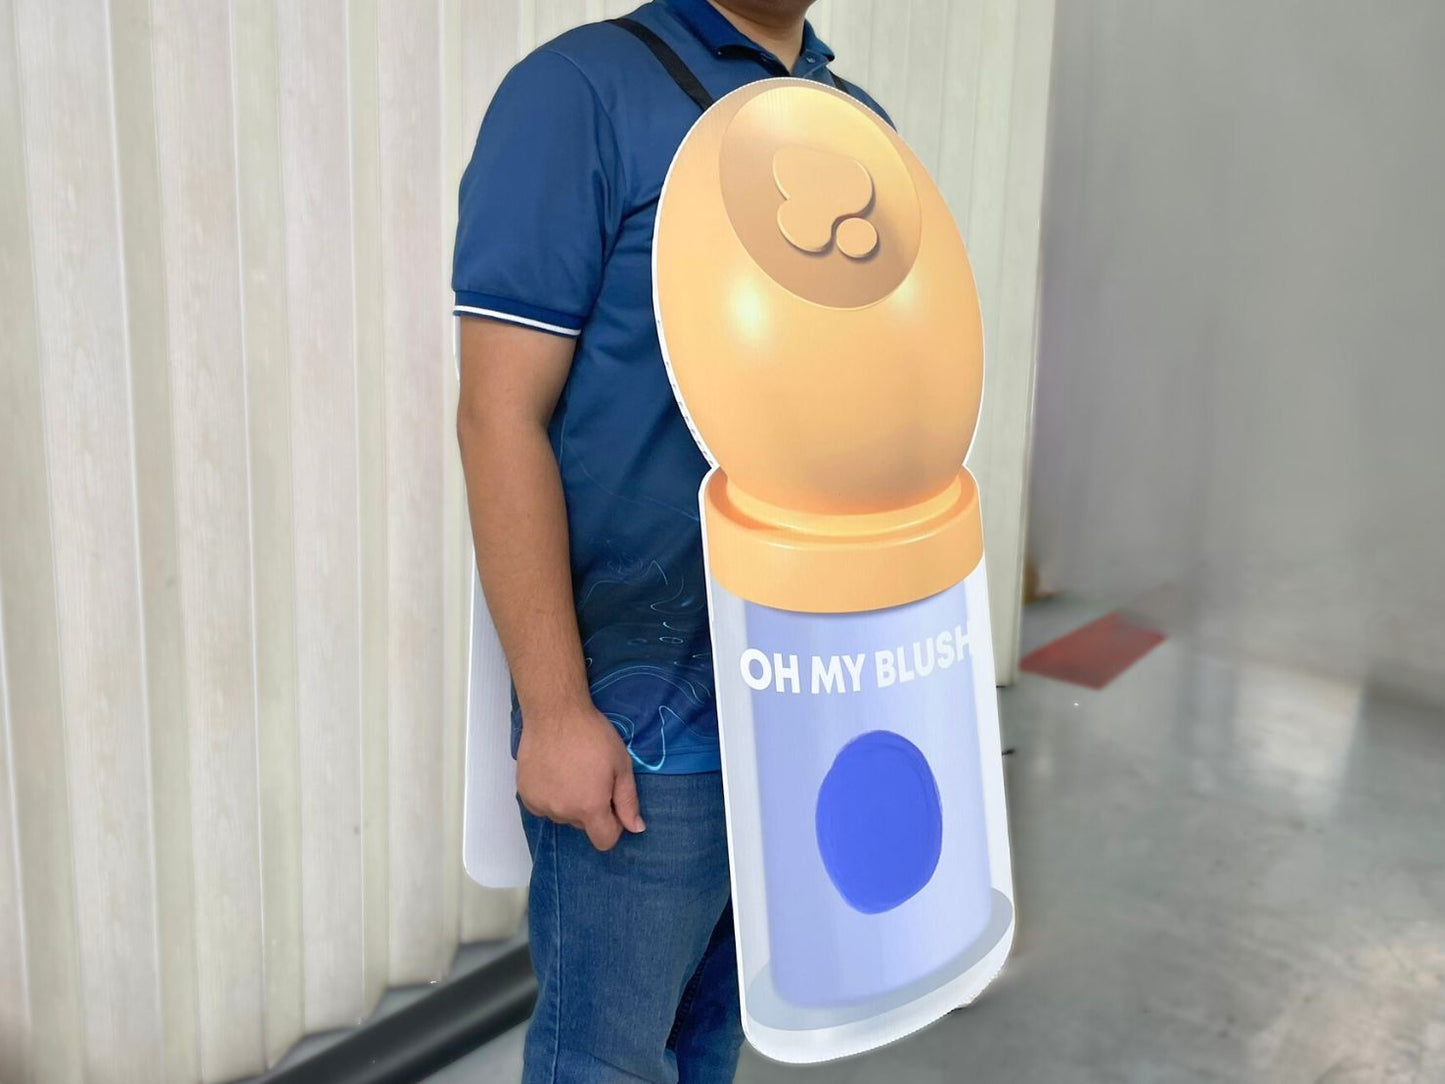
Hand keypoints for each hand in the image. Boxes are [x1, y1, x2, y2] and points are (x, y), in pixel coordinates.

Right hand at [516, 702, 645, 850]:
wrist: (555, 713)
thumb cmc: (593, 736)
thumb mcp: (621, 765)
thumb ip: (628, 801)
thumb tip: (635, 828)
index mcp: (590, 807)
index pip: (604, 841)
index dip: (612, 826)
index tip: (611, 804)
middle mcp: (563, 812)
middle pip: (582, 825)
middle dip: (590, 808)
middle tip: (591, 776)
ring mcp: (540, 804)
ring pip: (562, 814)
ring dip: (568, 801)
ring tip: (570, 770)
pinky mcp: (525, 794)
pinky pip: (543, 805)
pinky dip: (550, 795)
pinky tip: (553, 771)